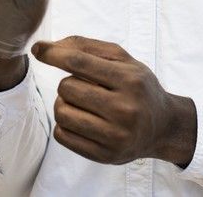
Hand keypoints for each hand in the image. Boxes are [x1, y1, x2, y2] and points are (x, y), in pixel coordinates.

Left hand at [32, 36, 197, 166]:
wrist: (164, 127)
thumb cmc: (137, 87)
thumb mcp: (122, 59)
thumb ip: (86, 47)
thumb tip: (46, 47)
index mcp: (130, 80)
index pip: (79, 62)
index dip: (53, 54)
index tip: (38, 49)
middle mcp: (125, 109)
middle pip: (66, 88)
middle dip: (68, 84)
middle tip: (84, 88)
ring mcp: (115, 136)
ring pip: (61, 113)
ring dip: (63, 104)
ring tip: (80, 104)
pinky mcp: (105, 156)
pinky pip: (62, 136)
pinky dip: (64, 125)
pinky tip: (80, 120)